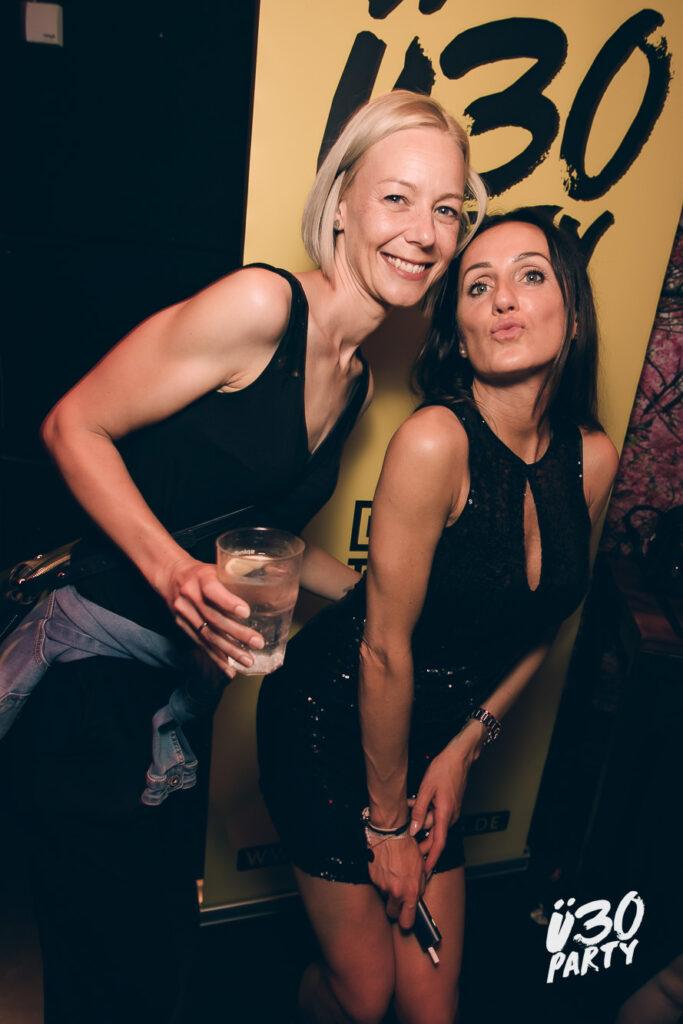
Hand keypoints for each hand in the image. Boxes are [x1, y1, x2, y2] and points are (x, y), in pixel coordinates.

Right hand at [162, 555, 264, 674]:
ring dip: (228, 651)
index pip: (214, 591)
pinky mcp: (182, 627)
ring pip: (207, 635)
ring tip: (247, 660)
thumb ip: (237, 576)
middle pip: (213, 618)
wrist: (170, 576)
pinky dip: (216, 658)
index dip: (229, 602)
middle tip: (257, 643)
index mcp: (201, 578)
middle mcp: (191, 596)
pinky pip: (200, 645)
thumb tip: (273, 579)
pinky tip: (229, 668)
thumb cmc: (201, 572)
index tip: (246, 613)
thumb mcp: (217, 567)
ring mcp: (184, 614)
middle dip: (236, 633)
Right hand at [367, 834, 425, 929]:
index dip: (406, 922)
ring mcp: (382, 885)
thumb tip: (417, 898)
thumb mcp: (422, 868)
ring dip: (389, 889)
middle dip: (395, 908)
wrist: (391, 834)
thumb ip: (420, 887)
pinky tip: (386, 866)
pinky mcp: (373, 878)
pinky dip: (382, 878)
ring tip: (394, 872)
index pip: (407, 921)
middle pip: (392, 913)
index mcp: (411, 892)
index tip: (406, 920)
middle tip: (398, 897)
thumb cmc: (408, 849)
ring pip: (385, 895)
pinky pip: (378, 883)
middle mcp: (396, 892)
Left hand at [409, 724, 484, 874]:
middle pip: (435, 837)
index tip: (425, 872)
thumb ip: (420, 811)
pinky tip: (414, 807)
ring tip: (406, 818)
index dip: (431, 859)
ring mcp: (451, 811)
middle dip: (421, 844)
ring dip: (421, 824)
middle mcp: (451, 816)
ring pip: (434, 825)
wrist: (458, 756)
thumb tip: (414, 830)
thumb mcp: (426, 789)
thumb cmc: (443, 769)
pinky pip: (436, 816)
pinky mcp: (449, 805)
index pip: (439, 844)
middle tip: (407, 852)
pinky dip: (425, 815)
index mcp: (446, 814)